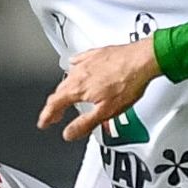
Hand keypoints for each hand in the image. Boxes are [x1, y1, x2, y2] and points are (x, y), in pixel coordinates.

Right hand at [38, 38, 161, 140]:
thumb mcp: (106, 112)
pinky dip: (74, 68)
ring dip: (65, 89)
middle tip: (55, 115)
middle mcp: (79, 73)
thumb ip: (85, 124)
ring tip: (67, 97)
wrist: (143, 60)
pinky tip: (76, 66)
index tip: (44, 122)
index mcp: (78, 88)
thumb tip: (69, 133)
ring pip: (69, 76)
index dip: (47, 116)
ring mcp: (88, 62)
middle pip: (60, 91)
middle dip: (56, 105)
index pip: (55, 104)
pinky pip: (79, 61)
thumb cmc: (128, 83)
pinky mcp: (97, 54)